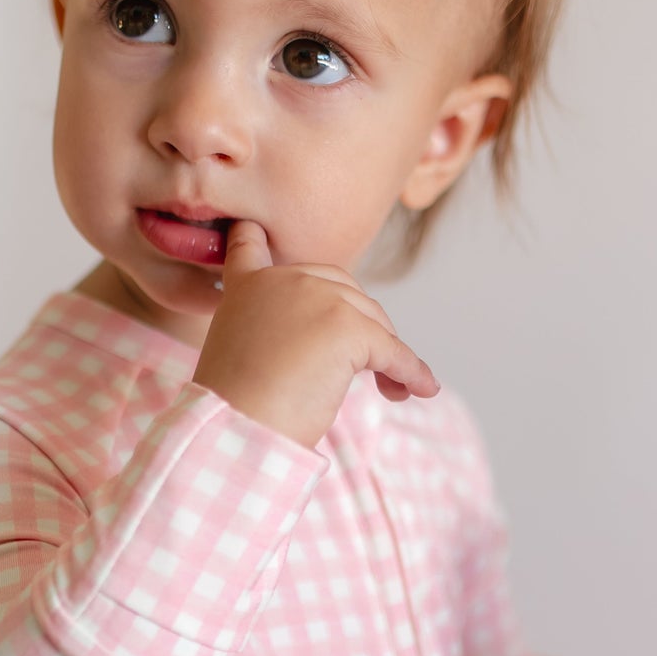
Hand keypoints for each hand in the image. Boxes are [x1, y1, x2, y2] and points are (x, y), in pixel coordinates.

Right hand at [191, 219, 439, 449]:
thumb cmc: (238, 406)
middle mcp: (284, 280)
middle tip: (372, 367)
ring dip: (388, 355)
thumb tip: (323, 345)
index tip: (252, 229)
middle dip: (362, 326)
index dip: (255, 239)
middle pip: (342, 290)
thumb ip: (273, 328)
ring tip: (392, 388)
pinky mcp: (347, 326)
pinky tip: (420, 389)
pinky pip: (392, 352)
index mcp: (248, 286)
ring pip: (372, 321)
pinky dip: (410, 372)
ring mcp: (318, 297)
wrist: (236, 426)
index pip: (251, 246)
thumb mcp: (240, 350)